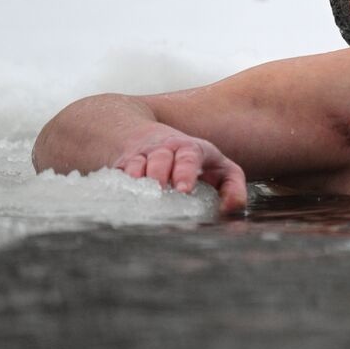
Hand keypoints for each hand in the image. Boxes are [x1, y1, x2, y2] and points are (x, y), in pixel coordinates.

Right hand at [112, 125, 248, 212]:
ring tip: (140, 195)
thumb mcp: (221, 170)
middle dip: (159, 173)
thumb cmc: (197, 163)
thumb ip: (233, 187)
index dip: (186, 171)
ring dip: (137, 179)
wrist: (154, 140)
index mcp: (191, 149)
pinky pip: (116, 173)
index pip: (189, 156)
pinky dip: (117, 183)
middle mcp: (165, 149)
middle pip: (160, 157)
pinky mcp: (122, 166)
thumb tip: (231, 208)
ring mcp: (142, 156)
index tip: (184, 189)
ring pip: (136, 164)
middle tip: (160, 190)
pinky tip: (118, 196)